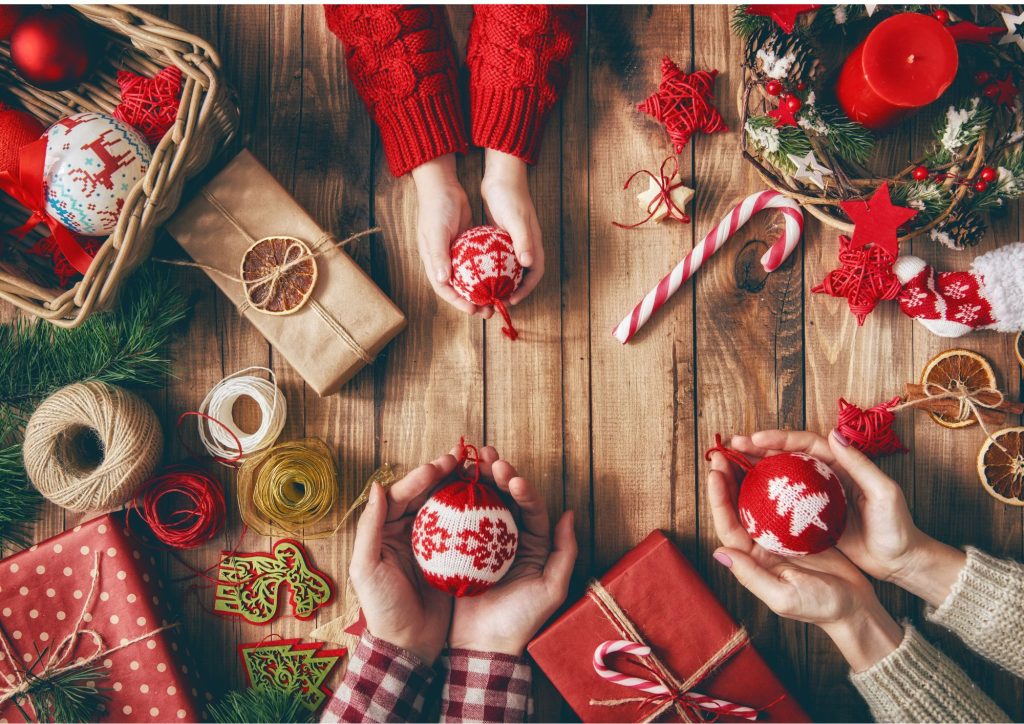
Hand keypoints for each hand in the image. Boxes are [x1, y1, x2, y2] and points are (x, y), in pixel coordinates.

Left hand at [349, 453, 458, 663]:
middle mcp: (408, 531)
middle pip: (426, 494)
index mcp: (386, 530)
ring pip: (445, 507)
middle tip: (463, 459)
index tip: (440, 465)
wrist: (408, 644)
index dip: (421, 476)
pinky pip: (462, 530)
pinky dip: (472, 513)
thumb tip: (377, 488)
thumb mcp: (366, 568)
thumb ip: (370, 528)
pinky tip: (487, 502)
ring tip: (477, 471)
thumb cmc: (383, 608)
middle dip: (444, 474)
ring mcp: (431, 544)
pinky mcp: (450, 558)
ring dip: (459, 487)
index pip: (403, 495)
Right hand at [411, 155, 491, 318]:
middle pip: (458, 287)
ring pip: (469, 277)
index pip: (445, 289)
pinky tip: (500, 276)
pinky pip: (477, 262)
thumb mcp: (437, 232)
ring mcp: (455, 252)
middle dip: (473, 300)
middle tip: (489, 309)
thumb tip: (443, 280)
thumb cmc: (437, 209)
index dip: (458, 302)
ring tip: (497, 297)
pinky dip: (486, 271)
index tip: (474, 309)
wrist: (442, 186)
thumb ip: (439, 256)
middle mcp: (443, 260)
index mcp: (433, 262)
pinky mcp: (466, 244)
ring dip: (481, 288)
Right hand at [448, 445, 576, 655]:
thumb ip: (564, 551)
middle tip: (486, 456)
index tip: (511, 476)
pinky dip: (453, 503)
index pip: (529, 507)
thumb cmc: (521, 620)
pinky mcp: (460, 551)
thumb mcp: (551, 588)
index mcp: (533, 543)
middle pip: (504, 498)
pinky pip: (458, 522)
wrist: (484, 647)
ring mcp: (483, 544)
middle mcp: (509, 538)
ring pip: (481, 504)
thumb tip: (569, 513)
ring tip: (468, 461)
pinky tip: (445, 486)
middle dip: (497, 474)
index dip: (521, 487)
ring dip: (476, 481)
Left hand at [481, 150, 543, 304]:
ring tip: (487, 291)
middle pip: (523, 275)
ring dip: (502, 281)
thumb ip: (523, 241)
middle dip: (513, 290)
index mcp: (533, 243)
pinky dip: (492, 268)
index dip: (525, 290)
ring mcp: (514, 241)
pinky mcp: (502, 236)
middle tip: (497, 300)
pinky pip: (499, 258)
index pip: (535, 274)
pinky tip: (478, 273)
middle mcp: (526, 245)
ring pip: (510, 268)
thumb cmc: (510, 196)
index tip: (511, 300)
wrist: (502, 176)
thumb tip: (528, 264)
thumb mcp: (515, 219)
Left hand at [708, 445, 902, 671]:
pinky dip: (777, 483)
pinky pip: (783, 501)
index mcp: (754, 559)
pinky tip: (775, 464)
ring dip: (748, 477)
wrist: (855, 609)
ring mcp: (781, 536)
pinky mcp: (801, 529)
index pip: (729, 525)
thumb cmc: (820, 607)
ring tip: (741, 452)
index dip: (719, 499)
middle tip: (722, 452)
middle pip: (738, 507)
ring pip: (758, 501)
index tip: (715, 473)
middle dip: (727, 480)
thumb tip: (719, 552)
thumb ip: (751, 575)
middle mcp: (762, 545)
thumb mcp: (783, 596)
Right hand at [730, 430, 965, 607]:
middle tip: (733, 445)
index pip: (805, 443)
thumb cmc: (897, 526)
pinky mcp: (813, 518)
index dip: (779, 438)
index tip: (755, 438)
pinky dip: (764, 496)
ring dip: (757, 469)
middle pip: (787, 455)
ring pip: (781, 477)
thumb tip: (834, 434)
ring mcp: (817, 497)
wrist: (902, 560)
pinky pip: (784, 502)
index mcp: (841, 465)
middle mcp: (826, 476)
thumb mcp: (883, 493)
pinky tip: (746, 498)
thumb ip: (859, 464)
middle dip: (759, 448)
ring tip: (731, 465)